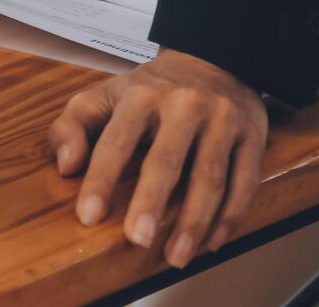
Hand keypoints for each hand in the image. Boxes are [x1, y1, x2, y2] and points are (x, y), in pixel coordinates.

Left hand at [49, 48, 267, 268]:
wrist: (214, 60)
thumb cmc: (149, 90)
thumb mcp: (103, 95)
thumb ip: (73, 126)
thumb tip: (66, 167)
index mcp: (140, 96)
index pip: (116, 141)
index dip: (101, 180)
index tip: (88, 216)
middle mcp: (184, 105)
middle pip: (166, 160)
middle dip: (150, 202)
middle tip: (136, 240)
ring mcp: (222, 120)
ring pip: (210, 177)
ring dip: (193, 221)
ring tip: (175, 257)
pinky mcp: (253, 136)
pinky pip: (243, 182)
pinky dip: (230, 216)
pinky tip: (211, 243)